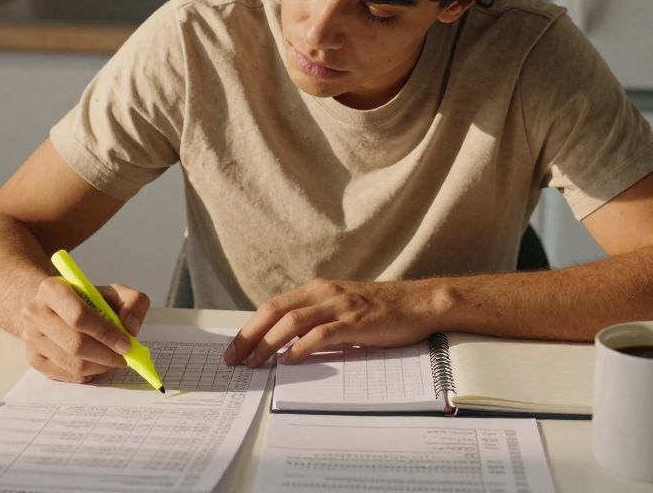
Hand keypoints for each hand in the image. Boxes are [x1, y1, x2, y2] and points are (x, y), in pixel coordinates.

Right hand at [19, 276, 149, 382]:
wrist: (54, 308)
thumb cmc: (87, 300)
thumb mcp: (113, 291)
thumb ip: (133, 302)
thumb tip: (131, 328)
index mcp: (52, 289)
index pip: (79, 316)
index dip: (105, 333)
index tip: (126, 344)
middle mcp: (34, 313)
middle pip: (75, 344)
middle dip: (106, 356)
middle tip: (123, 358)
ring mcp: (30, 338)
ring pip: (72, 364)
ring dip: (99, 367)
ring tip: (112, 361)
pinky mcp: (33, 358)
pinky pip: (65, 375)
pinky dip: (87, 374)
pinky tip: (96, 364)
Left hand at [223, 278, 443, 366]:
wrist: (419, 303)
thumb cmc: (381, 310)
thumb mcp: (343, 308)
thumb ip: (317, 319)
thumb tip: (287, 343)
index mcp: (317, 289)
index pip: (273, 306)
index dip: (250, 327)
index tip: (235, 348)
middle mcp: (323, 293)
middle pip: (274, 311)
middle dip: (250, 336)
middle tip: (234, 359)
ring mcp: (339, 306)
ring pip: (292, 322)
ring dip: (268, 344)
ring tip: (255, 364)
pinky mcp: (354, 322)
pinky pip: (320, 334)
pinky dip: (300, 348)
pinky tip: (289, 361)